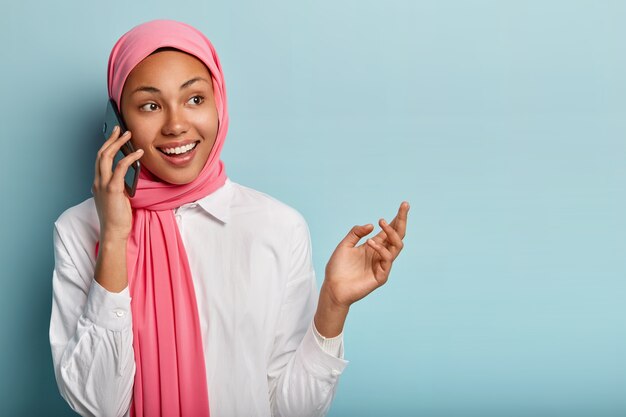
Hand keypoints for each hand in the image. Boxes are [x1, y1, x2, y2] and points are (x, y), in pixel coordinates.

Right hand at [92, 126, 142, 241]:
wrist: (113, 232)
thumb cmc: (117, 218)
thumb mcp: (118, 198)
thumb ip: (119, 185)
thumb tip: (129, 175)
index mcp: (98, 184)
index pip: (100, 160)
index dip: (107, 146)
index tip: (115, 136)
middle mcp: (97, 182)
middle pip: (101, 154)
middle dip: (111, 139)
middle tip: (120, 129)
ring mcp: (103, 185)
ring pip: (106, 157)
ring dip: (118, 143)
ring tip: (128, 135)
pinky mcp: (112, 189)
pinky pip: (120, 168)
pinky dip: (129, 158)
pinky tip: (138, 153)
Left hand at [323, 201, 409, 308]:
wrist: (333, 288)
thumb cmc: (338, 267)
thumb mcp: (345, 245)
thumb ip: (356, 233)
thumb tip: (372, 225)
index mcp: (374, 245)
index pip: (390, 230)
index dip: (397, 217)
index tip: (403, 204)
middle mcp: (380, 254)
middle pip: (398, 235)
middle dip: (402, 220)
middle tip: (404, 206)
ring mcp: (382, 265)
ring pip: (397, 246)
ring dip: (391, 232)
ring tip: (381, 222)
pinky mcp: (381, 276)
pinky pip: (388, 260)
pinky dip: (381, 250)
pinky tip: (370, 243)